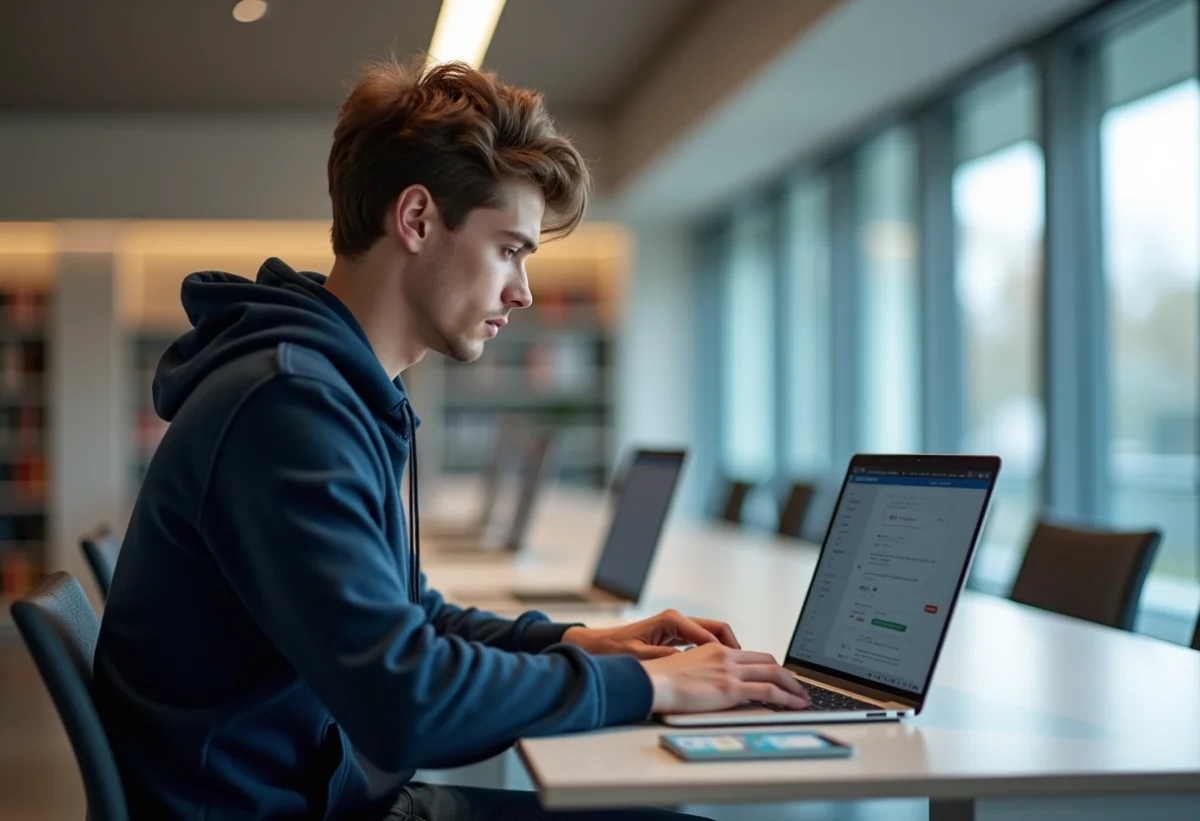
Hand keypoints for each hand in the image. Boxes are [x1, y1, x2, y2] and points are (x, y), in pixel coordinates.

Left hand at [562, 609, 739, 659]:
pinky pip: (702, 641)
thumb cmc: (614, 650)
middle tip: (746, 667)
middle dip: (733, 647)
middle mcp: (677, 619)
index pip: (710, 633)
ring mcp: (676, 626)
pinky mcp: (674, 635)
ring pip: (712, 634)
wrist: (595, 646)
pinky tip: (719, 669)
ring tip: (737, 670)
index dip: (727, 651)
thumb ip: (665, 658)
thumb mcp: (640, 656)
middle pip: (717, 629)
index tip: (739, 667)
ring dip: (726, 650)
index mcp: (671, 621)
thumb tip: (689, 662)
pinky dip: (714, 652)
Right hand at [639, 643, 810, 713]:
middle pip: (768, 661)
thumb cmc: (660, 680)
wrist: (651, 683)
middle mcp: (726, 656)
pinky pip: (768, 691)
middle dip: (787, 675)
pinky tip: (794, 705)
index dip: (770, 666)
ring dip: (793, 687)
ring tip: (803, 699)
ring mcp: (730, 671)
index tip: (779, 677)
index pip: (752, 655)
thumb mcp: (686, 668)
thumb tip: (711, 684)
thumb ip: (703, 671)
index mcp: (715, 650)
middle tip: (798, 688)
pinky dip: (787, 698)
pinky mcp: (731, 688)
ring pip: (774, 674)